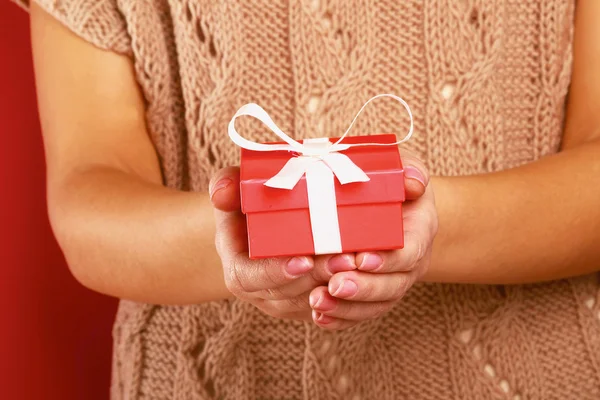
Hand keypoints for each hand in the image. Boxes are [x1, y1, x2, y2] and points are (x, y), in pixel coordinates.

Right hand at [209, 167, 356, 320]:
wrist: (261, 230)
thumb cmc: (248, 209)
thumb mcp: (234, 194)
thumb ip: (226, 186)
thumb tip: (220, 192)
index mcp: (239, 269)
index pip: (251, 278)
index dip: (276, 272)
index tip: (303, 259)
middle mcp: (261, 293)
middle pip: (289, 294)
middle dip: (318, 277)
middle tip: (346, 258)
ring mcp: (286, 302)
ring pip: (313, 304)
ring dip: (338, 288)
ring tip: (361, 264)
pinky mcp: (309, 304)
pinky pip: (329, 310)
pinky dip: (348, 296)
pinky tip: (367, 276)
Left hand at [309, 151, 437, 329]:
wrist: (393, 204)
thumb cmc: (392, 181)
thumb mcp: (402, 167)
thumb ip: (409, 169)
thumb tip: (413, 181)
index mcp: (419, 232)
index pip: (410, 252)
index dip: (388, 260)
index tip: (362, 260)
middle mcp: (409, 263)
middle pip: (392, 286)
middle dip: (363, 288)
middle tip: (334, 284)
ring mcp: (391, 281)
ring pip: (375, 304)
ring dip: (346, 307)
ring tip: (317, 301)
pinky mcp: (372, 294)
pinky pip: (360, 313)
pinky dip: (340, 317)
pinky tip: (318, 315)